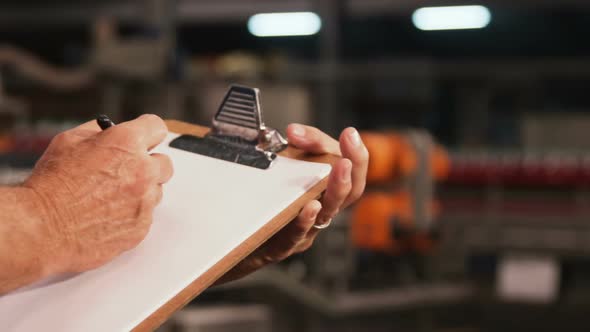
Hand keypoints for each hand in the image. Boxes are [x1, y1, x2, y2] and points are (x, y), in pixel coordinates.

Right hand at [24, 114, 172, 275]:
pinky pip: (146, 216)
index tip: (144, 138)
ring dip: (140, 191)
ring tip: (110, 197)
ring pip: (156, 191)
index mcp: (126, 143)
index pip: (156, 127)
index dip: (147, 132)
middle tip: (127, 170)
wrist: (42, 228)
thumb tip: (110, 130)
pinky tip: (108, 214)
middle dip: (148, 165)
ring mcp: (145, 200)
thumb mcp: (68, 141)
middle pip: (164, 163)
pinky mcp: (142, 226)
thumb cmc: (50, 186)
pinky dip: (132, 214)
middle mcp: (142, 170)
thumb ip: (98, 132)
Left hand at [216, 124, 367, 283]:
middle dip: (354, 167)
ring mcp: (303, 230)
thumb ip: (294, 145)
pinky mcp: (279, 246)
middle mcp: (319, 211)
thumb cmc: (262, 201)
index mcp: (323, 190)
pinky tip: (308, 207)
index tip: (349, 133)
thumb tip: (294, 132)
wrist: (230, 240)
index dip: (356, 153)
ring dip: (335, 189)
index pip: (350, 170)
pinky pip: (295, 236)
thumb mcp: (281, 165)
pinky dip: (303, 221)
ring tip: (339, 168)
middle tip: (349, 147)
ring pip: (327, 213)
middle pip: (350, 193)